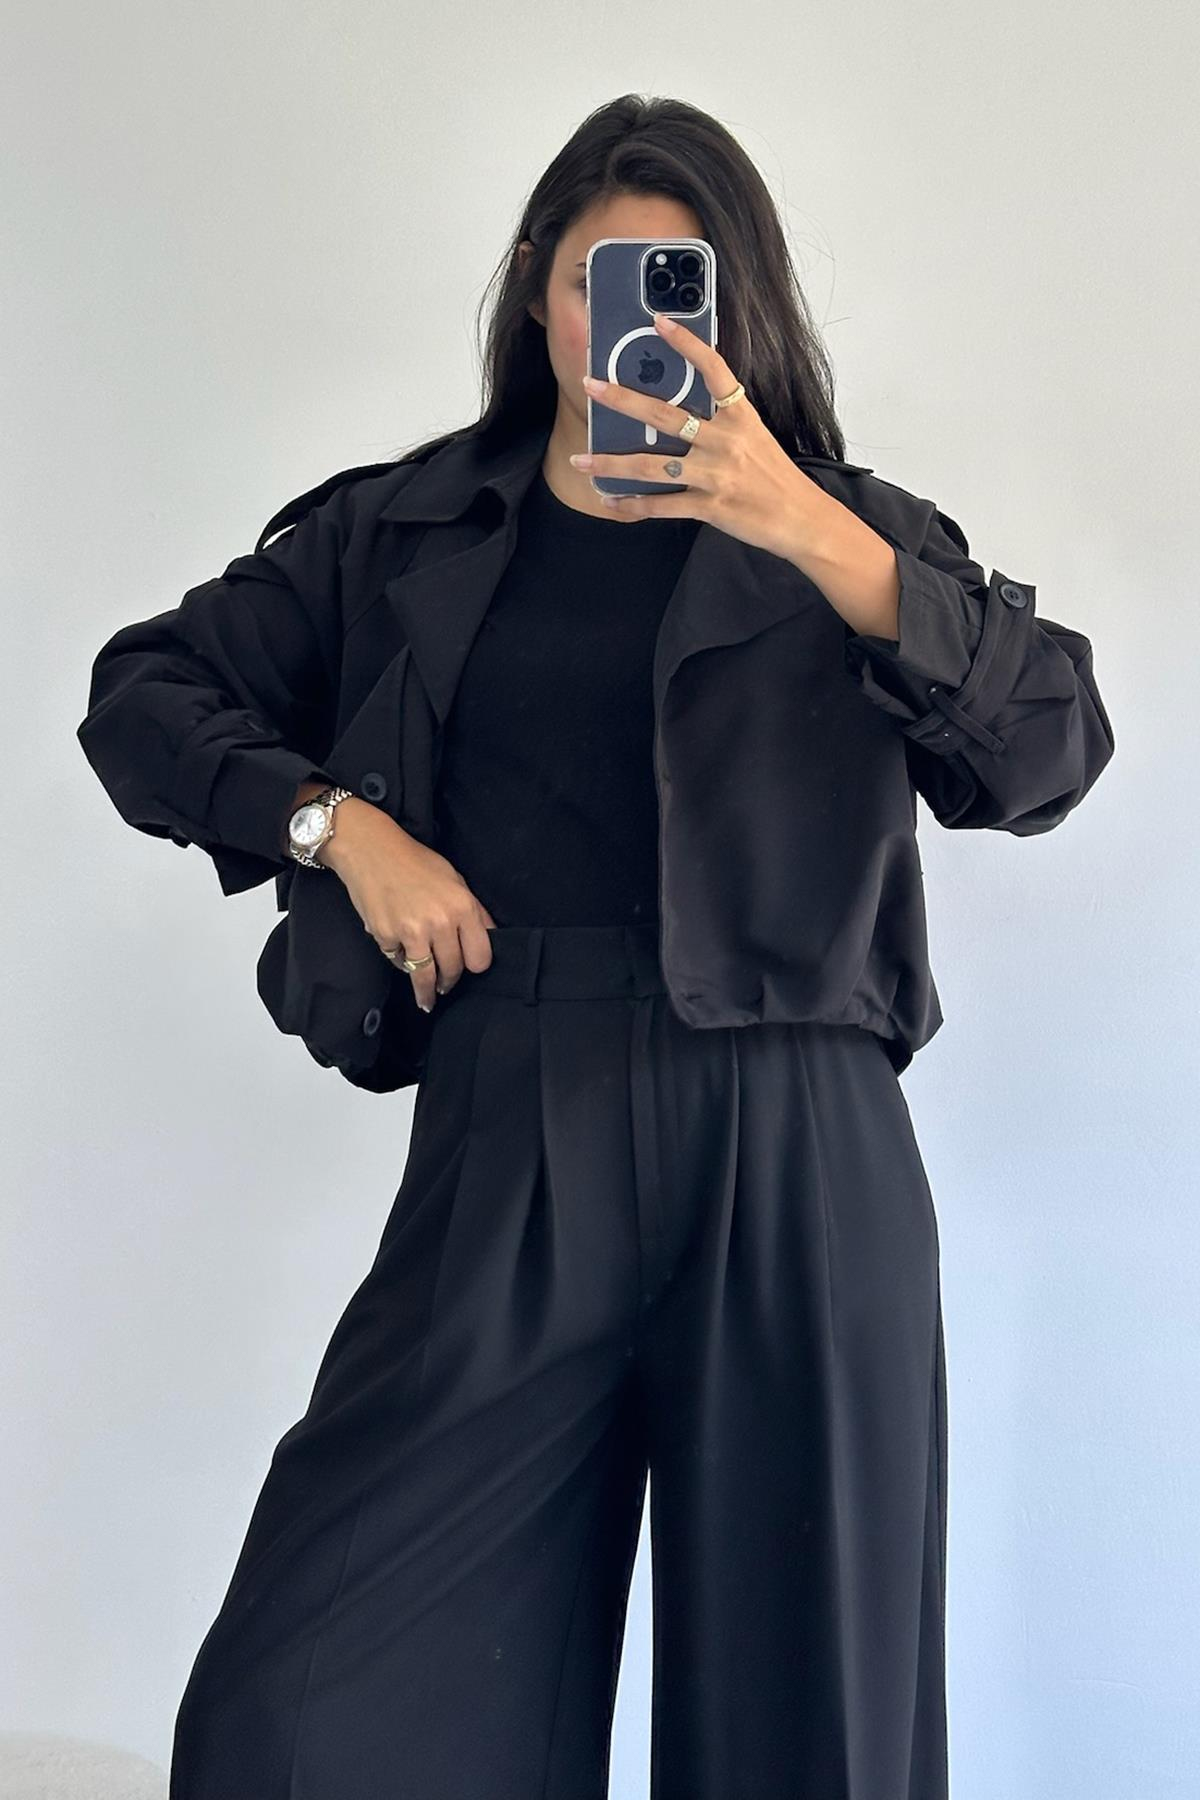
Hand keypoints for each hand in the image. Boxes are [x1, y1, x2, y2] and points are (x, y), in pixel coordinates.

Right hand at [322, 802, 494, 1011]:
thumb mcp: (455, 880)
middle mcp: (440, 923)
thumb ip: (474, 911)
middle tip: (447, 985)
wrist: (371, 851)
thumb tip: (490, 938)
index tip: (471, 968)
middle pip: (453, 970)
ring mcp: (411, 932)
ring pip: (425, 977)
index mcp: (462, 907)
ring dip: (427, 992)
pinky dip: (400, 961)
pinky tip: (401, 953)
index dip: (476, 964)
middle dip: (450, 980)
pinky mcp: (385, 937)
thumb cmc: (416, 863)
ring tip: (428, 1000)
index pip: (480, 957)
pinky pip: (398, 962)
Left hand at [568, 313, 828, 562]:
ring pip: (652, 465)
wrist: (800, 517)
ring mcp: (715, 474)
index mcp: (739, 415)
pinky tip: (611, 500)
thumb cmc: (773, 476)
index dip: (687, 344)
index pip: (713, 369)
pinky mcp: (710, 506)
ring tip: (580, 459)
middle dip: (621, 398)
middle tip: (590, 384)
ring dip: (611, 463)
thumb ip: (721, 420)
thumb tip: (675, 411)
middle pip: (664, 414)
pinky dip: (634, 505)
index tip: (658, 322)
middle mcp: (725, 440)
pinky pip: (663, 505)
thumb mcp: (754, 435)